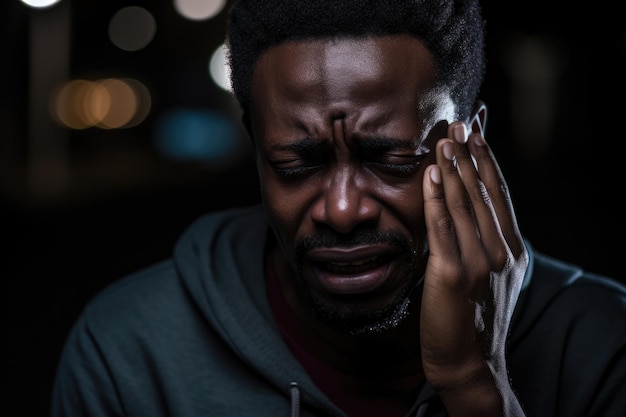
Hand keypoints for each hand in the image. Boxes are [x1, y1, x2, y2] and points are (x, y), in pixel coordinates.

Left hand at [420, 121, 527, 415]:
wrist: (468, 357)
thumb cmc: (474, 313)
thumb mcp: (490, 271)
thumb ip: (485, 239)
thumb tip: (469, 204)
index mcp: (511, 247)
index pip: (498, 194)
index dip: (487, 160)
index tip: (477, 132)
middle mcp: (501, 250)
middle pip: (483, 192)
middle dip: (470, 155)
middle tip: (459, 124)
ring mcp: (479, 262)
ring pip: (464, 204)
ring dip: (452, 169)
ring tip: (443, 141)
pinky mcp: (453, 274)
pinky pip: (443, 228)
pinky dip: (436, 199)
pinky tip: (431, 176)